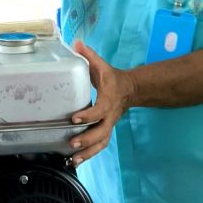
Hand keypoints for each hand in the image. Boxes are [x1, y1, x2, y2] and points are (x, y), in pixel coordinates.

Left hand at [68, 40, 134, 165]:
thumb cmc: (111, 77)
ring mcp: (109, 125)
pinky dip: (89, 154)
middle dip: (87, 139)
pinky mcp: (106, 130)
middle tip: (73, 143)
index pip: (99, 111)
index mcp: (108, 100)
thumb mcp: (101, 65)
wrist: (130, 90)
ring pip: (102, 143)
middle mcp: (110, 116)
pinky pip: (100, 145)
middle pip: (101, 133)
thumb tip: (75, 43)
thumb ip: (88, 55)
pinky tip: (77, 160)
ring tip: (74, 159)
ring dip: (88, 153)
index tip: (74, 118)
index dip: (88, 115)